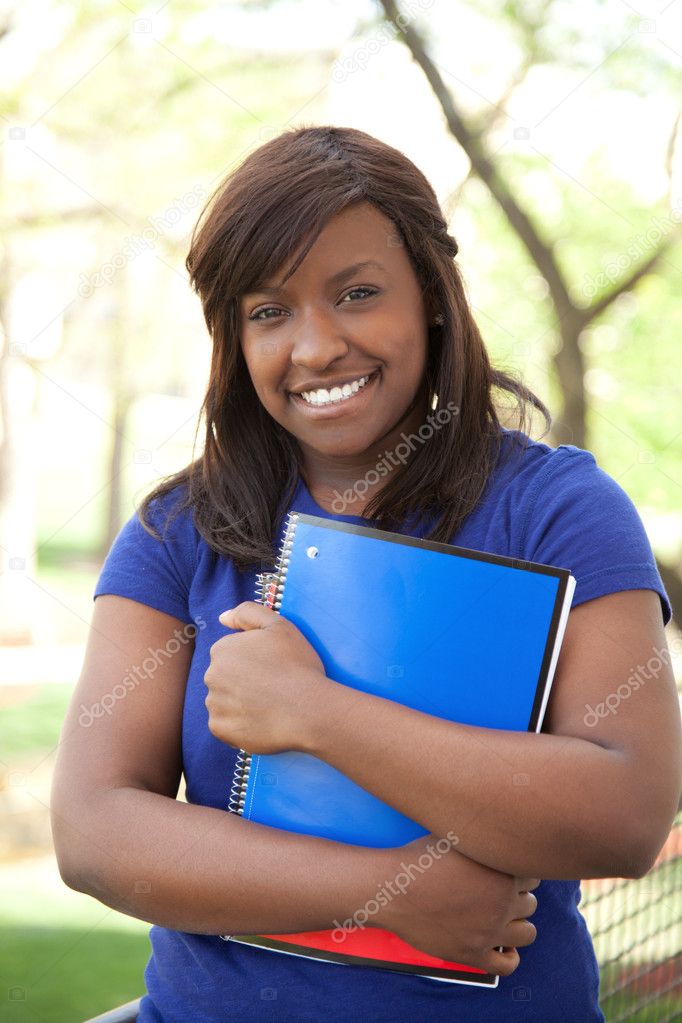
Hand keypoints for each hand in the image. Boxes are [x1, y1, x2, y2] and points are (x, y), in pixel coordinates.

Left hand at [204, 601, 329, 753]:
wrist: (309, 710)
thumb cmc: (297, 665)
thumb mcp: (279, 625)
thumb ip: (247, 613)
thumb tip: (222, 618)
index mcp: (222, 649)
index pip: (231, 654)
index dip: (253, 660)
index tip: (272, 667)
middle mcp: (211, 675)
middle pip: (224, 678)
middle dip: (242, 681)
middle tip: (271, 687)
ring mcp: (214, 704)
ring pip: (224, 702)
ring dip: (240, 703)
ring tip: (268, 706)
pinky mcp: (219, 729)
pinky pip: (225, 725)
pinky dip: (239, 724)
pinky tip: (261, 721)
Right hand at [372, 835, 538, 976]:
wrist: (393, 889)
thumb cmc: (419, 859)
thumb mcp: (455, 836)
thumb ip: (482, 839)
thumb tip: (495, 828)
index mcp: (502, 873)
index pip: (533, 876)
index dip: (519, 874)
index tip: (505, 874)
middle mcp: (502, 903)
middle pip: (531, 904)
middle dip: (517, 898)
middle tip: (496, 894)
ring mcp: (489, 931)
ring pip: (527, 933)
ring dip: (517, 925)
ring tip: (500, 918)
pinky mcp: (473, 954)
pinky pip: (508, 965)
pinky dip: (509, 957)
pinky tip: (501, 946)